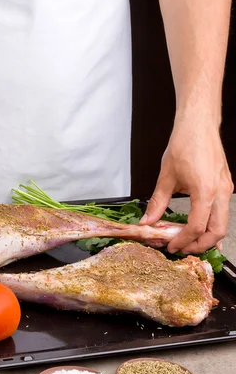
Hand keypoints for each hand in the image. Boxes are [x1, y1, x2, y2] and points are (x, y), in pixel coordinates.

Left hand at [140, 122, 232, 253]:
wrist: (198, 124)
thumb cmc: (184, 144)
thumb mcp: (166, 177)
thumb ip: (158, 203)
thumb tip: (147, 222)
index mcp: (205, 191)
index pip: (196, 227)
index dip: (182, 241)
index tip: (171, 246)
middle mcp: (220, 192)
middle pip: (217, 232)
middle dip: (200, 245)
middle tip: (182, 249)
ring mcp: (226, 189)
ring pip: (222, 224)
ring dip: (207, 236)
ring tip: (188, 240)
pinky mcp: (225, 185)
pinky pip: (222, 212)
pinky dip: (211, 223)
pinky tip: (198, 226)